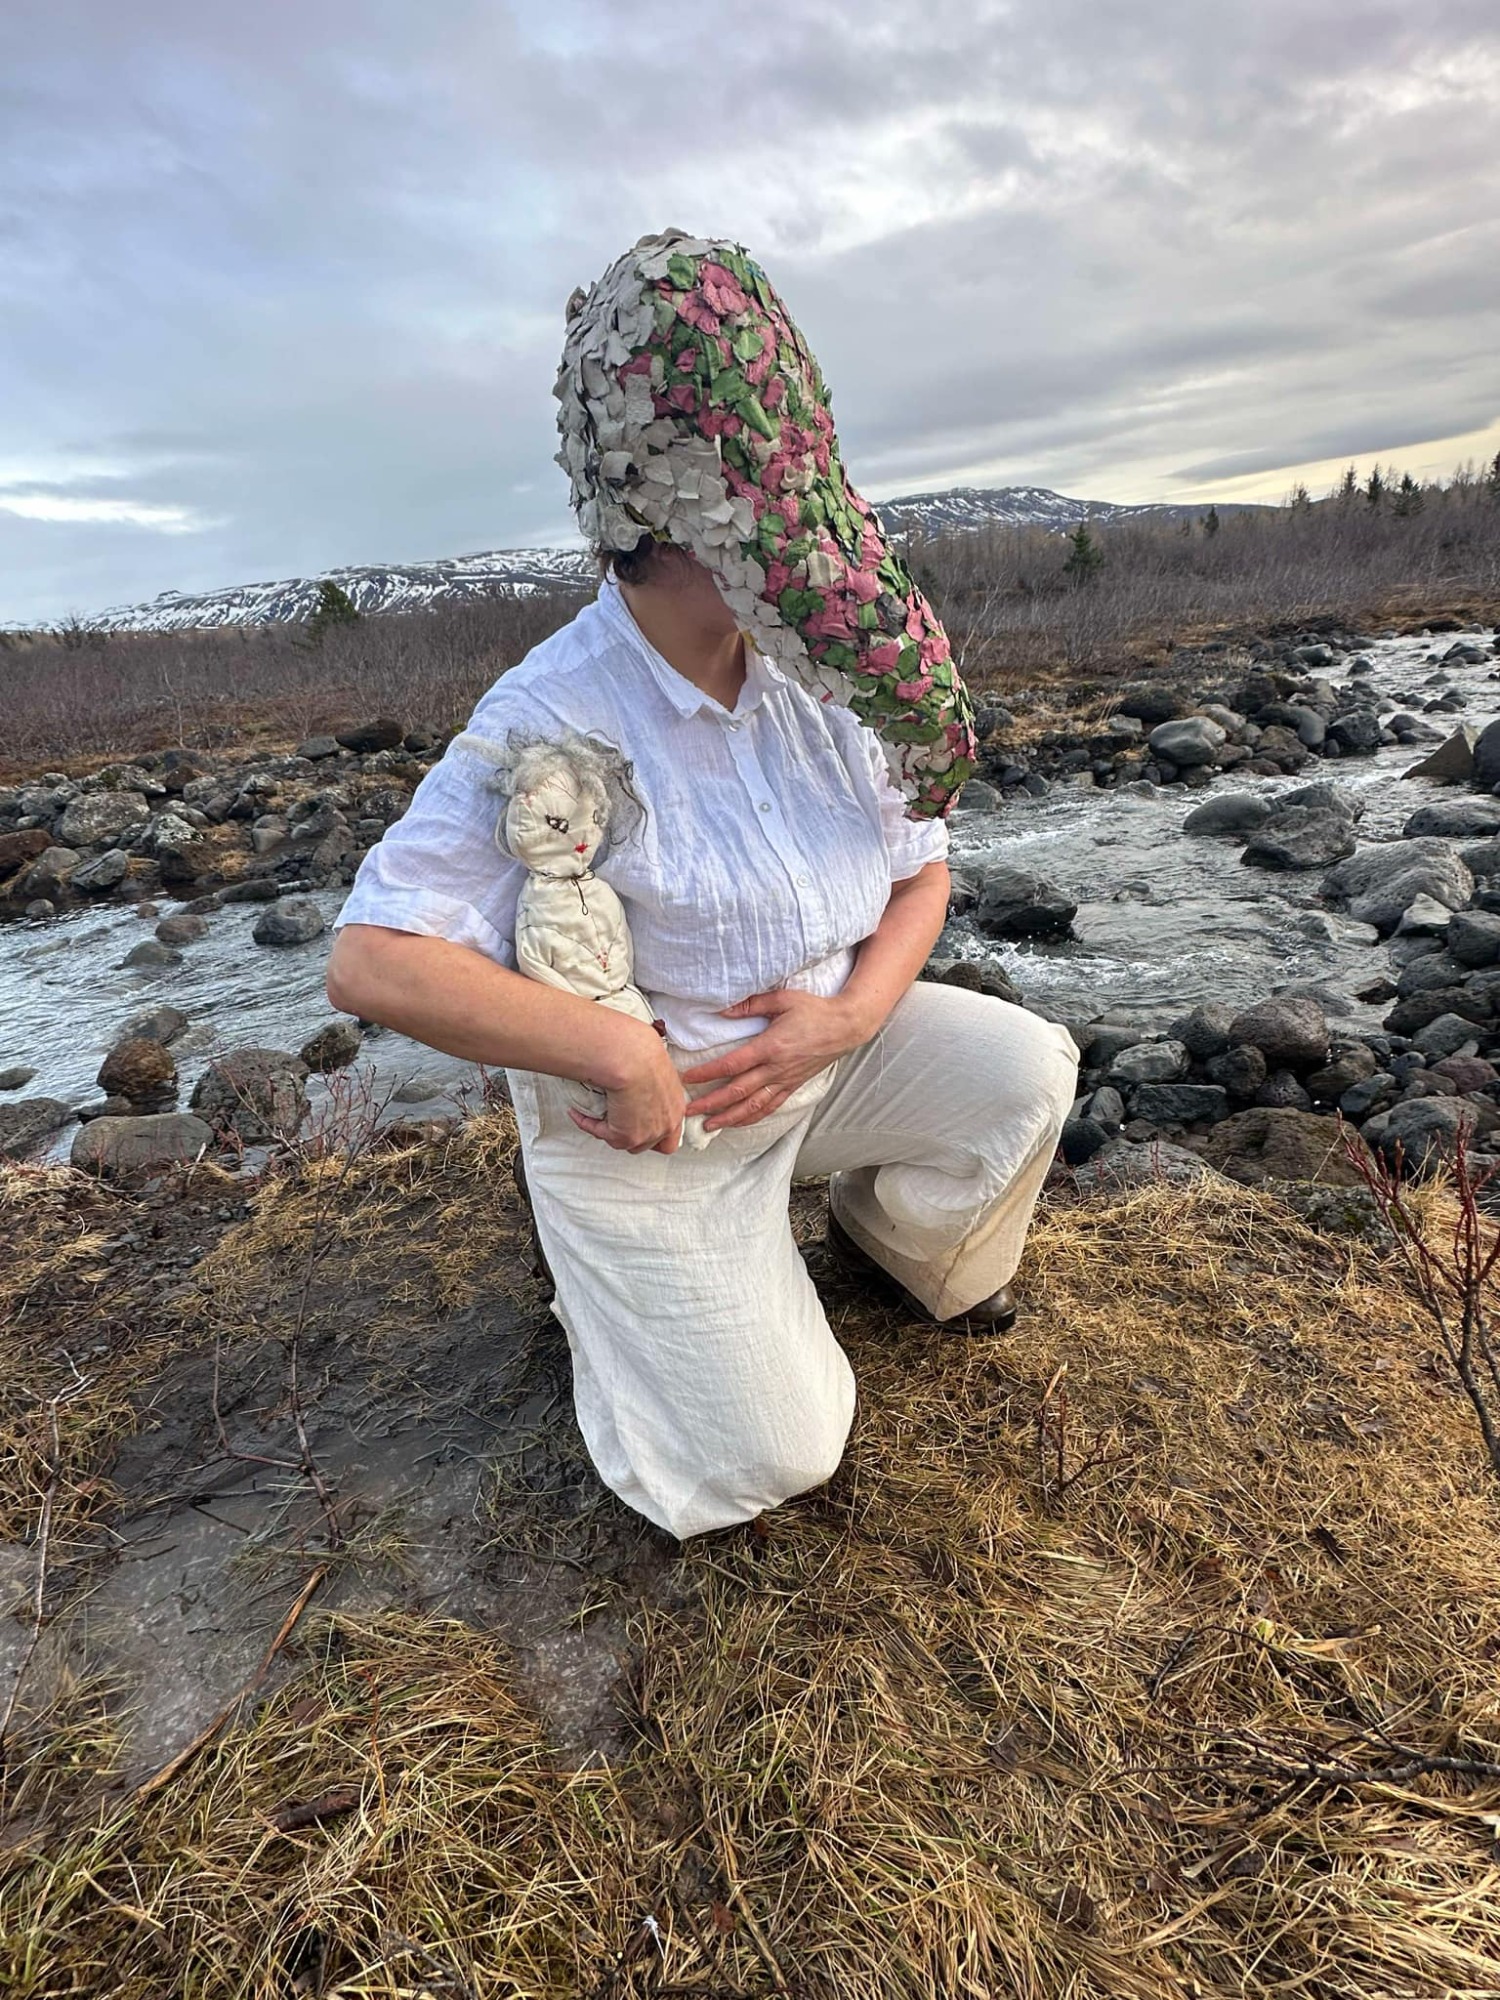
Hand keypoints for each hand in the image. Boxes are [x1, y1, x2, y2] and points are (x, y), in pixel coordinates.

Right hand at [569, 1026, 687, 1153]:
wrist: (632, 1059)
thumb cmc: (643, 1053)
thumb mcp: (657, 1065)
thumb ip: (653, 1078)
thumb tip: (640, 1073)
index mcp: (677, 1107)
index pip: (671, 1132)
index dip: (656, 1130)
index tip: (640, 1119)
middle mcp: (666, 1124)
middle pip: (651, 1144)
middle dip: (634, 1135)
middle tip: (616, 1120)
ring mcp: (647, 1134)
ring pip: (626, 1143)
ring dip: (611, 1131)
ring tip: (598, 1116)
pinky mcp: (624, 1137)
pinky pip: (601, 1134)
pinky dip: (588, 1124)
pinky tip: (580, 1112)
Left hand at [680, 989, 873, 1131]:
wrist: (846, 1026)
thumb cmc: (814, 1010)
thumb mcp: (782, 999)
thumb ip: (750, 1005)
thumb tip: (722, 1010)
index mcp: (770, 1047)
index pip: (732, 1065)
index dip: (707, 1073)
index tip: (688, 1078)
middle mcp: (776, 1068)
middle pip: (738, 1092)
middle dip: (711, 1103)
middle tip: (688, 1112)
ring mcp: (785, 1080)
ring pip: (753, 1106)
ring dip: (729, 1118)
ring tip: (709, 1125)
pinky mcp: (793, 1086)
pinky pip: (770, 1107)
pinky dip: (752, 1118)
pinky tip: (738, 1122)